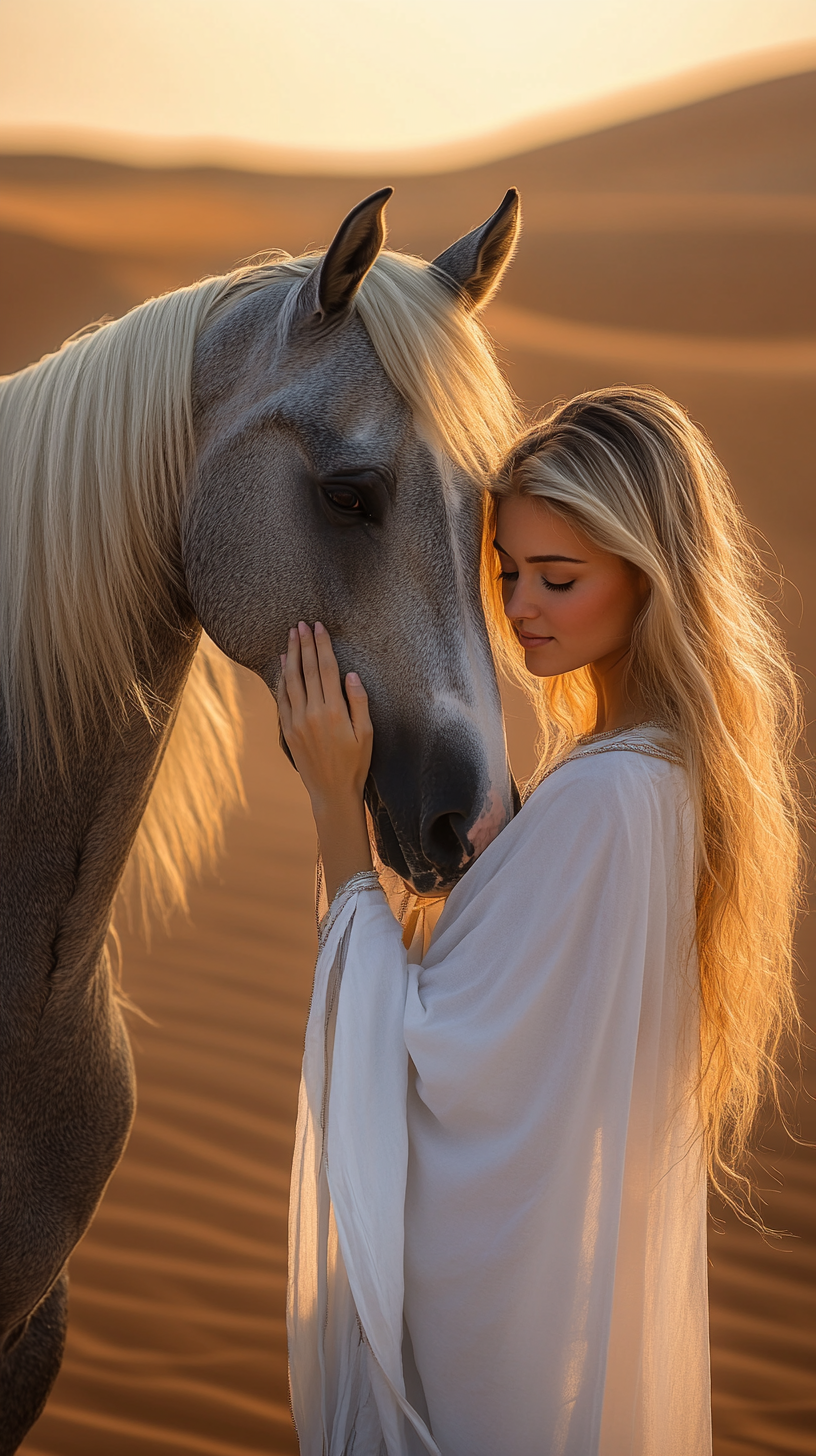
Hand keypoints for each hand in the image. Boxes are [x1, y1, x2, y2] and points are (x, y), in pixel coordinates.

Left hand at [277, 621, 373, 900]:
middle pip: (307, 670)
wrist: (331, 791)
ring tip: (290, 637)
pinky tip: (282, 666)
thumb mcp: (367, 734)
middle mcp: (312, 712)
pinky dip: (281, 679)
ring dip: (290, 657)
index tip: (319, 627)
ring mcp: (297, 721)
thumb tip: (350, 674)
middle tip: (301, 624)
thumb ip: (359, 702)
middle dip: (304, 644)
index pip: (327, 669)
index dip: (322, 646)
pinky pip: (282, 698)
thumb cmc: (355, 763)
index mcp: (334, 711)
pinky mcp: (288, 730)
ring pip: (291, 681)